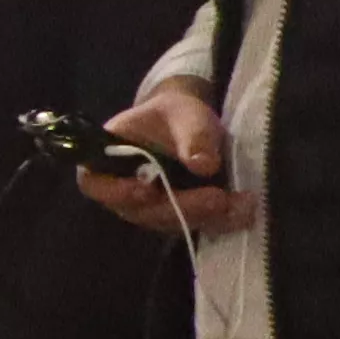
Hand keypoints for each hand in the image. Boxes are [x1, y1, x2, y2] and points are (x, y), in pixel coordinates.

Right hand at [84, 75, 255, 237]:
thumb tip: (204, 166)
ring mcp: (148, 207)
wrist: (189, 123)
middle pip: (141, 210)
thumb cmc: (176, 114)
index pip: (95, 184)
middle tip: (217, 199)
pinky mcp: (174, 215)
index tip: (145, 191)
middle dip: (180, 208)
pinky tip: (244, 209)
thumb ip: (192, 137)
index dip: (116, 193)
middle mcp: (122, 190)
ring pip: (169, 222)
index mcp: (106, 160)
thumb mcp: (185, 115)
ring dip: (205, 217)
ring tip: (241, 204)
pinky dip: (219, 220)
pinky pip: (193, 223)